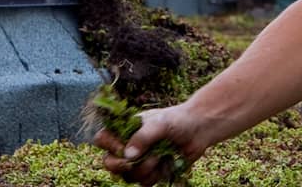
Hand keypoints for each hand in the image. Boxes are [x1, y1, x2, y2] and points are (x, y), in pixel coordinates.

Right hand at [94, 105, 209, 185]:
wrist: (200, 129)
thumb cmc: (178, 120)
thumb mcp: (160, 123)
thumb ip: (143, 137)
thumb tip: (127, 156)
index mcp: (125, 129)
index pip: (102, 139)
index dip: (108, 146)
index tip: (122, 146)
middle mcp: (129, 146)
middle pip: (109, 163)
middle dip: (119, 166)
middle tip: (132, 163)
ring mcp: (139, 160)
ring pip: (128, 176)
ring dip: (144, 169)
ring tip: (160, 157)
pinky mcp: (152, 171)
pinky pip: (144, 182)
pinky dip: (155, 175)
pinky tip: (165, 164)